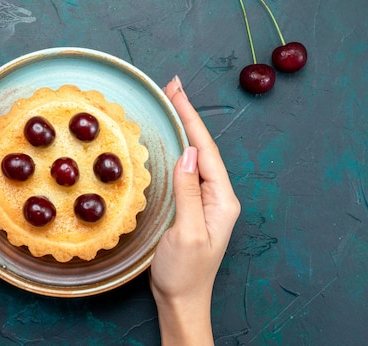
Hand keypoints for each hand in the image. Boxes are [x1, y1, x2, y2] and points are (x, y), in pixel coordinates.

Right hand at [150, 76, 239, 345]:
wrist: (181, 300)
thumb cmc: (185, 273)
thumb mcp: (186, 233)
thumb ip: (188, 192)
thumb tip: (186, 154)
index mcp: (221, 199)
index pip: (205, 151)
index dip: (191, 119)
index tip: (177, 93)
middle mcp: (216, 195)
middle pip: (201, 148)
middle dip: (187, 115)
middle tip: (171, 87)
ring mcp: (204, 200)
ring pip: (193, 156)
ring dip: (181, 129)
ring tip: (168, 104)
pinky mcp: (191, 205)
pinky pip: (184, 170)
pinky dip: (175, 148)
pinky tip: (166, 139)